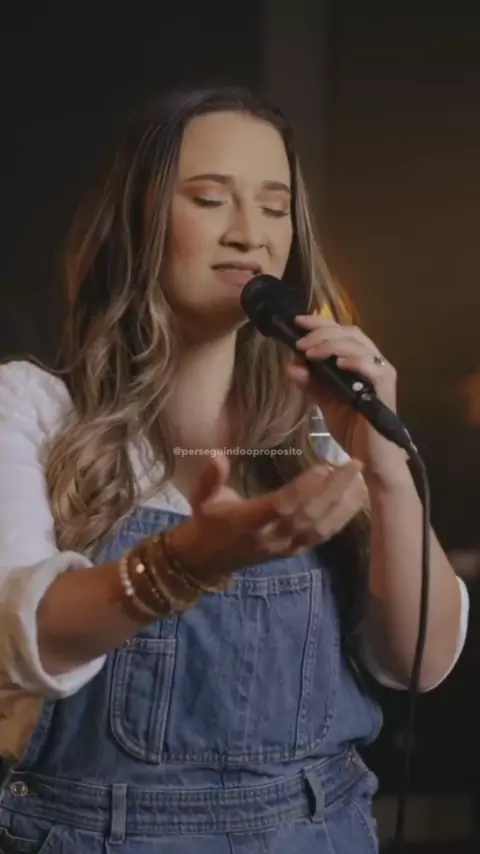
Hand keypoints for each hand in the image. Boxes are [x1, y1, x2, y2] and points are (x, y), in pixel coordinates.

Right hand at [170, 454, 366, 582]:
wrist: (208, 561)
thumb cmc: (207, 522)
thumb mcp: (201, 498)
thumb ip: (209, 478)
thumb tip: (216, 455)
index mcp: (248, 522)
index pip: (281, 506)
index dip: (303, 489)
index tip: (322, 467)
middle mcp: (271, 537)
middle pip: (309, 515)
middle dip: (335, 490)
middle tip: (355, 465)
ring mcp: (286, 546)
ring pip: (321, 527)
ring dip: (345, 504)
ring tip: (362, 480)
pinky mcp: (295, 551)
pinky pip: (323, 536)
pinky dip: (342, 518)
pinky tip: (356, 500)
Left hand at [284, 314, 408, 485]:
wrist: (370, 459)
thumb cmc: (352, 429)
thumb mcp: (324, 401)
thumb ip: (310, 382)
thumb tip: (289, 364)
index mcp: (359, 362)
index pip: (342, 332)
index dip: (320, 323)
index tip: (297, 321)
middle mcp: (373, 362)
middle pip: (351, 333)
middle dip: (322, 332)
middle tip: (300, 340)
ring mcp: (382, 373)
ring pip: (359, 346)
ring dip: (332, 344)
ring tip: (311, 352)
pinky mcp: (386, 388)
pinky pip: (373, 367)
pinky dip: (355, 361)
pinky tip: (337, 363)